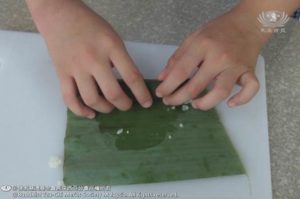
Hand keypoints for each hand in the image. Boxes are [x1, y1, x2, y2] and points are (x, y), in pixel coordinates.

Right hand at [30, 1, 151, 117]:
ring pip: (91, 99)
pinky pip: (70, 99)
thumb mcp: (113, 37)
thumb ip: (120, 59)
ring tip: (110, 107)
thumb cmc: (90, 25)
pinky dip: (81, 111)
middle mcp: (93, 59)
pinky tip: (91, 113)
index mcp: (111, 47)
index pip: (131, 76)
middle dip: (124, 104)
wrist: (59, 16)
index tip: (147, 103)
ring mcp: (76, 68)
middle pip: (112, 93)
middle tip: (127, 105)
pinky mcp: (61, 74)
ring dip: (105, 109)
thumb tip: (127, 83)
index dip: (142, 94)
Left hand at [156, 7, 269, 109]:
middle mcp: (219, 57)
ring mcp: (236, 66)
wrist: (248, 23)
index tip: (160, 94)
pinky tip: (230, 104)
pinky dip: (241, 99)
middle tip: (170, 102)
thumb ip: (177, 58)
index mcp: (203, 46)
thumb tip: (163, 78)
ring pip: (221, 92)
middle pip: (196, 86)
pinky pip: (250, 89)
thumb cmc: (218, 31)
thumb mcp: (193, 38)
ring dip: (205, 103)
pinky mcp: (249, 71)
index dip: (168, 86)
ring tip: (194, 104)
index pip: (181, 71)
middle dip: (178, 98)